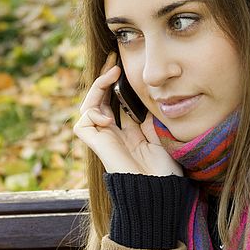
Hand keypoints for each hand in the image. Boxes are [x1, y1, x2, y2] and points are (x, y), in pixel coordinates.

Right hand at [73, 52, 183, 176]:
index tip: (122, 64)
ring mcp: (105, 140)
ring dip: (97, 89)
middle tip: (113, 59)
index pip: (116, 102)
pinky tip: (108, 116)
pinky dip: (92, 113)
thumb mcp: (160, 135)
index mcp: (129, 133)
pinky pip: (83, 124)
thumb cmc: (166, 169)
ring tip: (111, 76)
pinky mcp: (98, 147)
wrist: (161, 190)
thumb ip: (148, 118)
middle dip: (104, 78)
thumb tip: (146, 97)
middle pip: (100, 101)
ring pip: (88, 108)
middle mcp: (115, 135)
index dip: (116, 83)